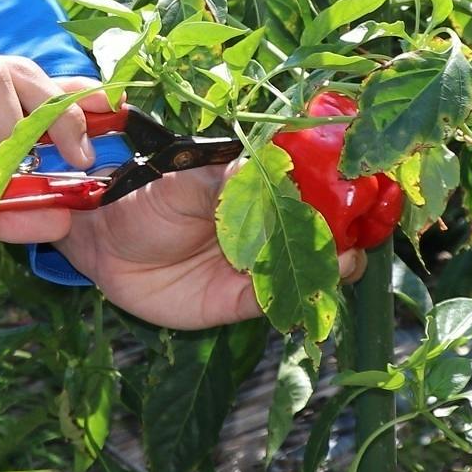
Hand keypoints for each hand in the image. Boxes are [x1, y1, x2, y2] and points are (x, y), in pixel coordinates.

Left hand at [55, 166, 362, 329]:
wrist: (103, 243)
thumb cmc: (144, 196)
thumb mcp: (184, 181)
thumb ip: (226, 181)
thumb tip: (267, 169)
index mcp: (262, 187)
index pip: (317, 189)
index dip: (346, 192)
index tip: (369, 190)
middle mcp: (269, 226)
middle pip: (326, 232)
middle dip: (352, 233)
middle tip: (362, 231)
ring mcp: (259, 264)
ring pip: (310, 270)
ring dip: (332, 267)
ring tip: (343, 257)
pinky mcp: (241, 301)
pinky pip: (277, 303)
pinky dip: (294, 298)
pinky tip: (306, 287)